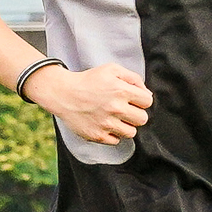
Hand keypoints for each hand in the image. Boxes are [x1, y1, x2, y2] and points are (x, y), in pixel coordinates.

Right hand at [28, 61, 151, 145]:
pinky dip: (112, 134)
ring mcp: (106, 124)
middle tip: (125, 110)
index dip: (141, 100)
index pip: (147, 101)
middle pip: (142, 119)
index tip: (133, 100)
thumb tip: (146, 93)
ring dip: (125, 126)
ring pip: (131, 133)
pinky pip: (116, 141)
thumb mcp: (111, 69)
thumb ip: (133, 78)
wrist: (63, 94)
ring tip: (115, 118)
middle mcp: (115, 108)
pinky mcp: (97, 135)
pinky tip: (105, 124)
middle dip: (136, 114)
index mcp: (121, 90)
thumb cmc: (88, 81)